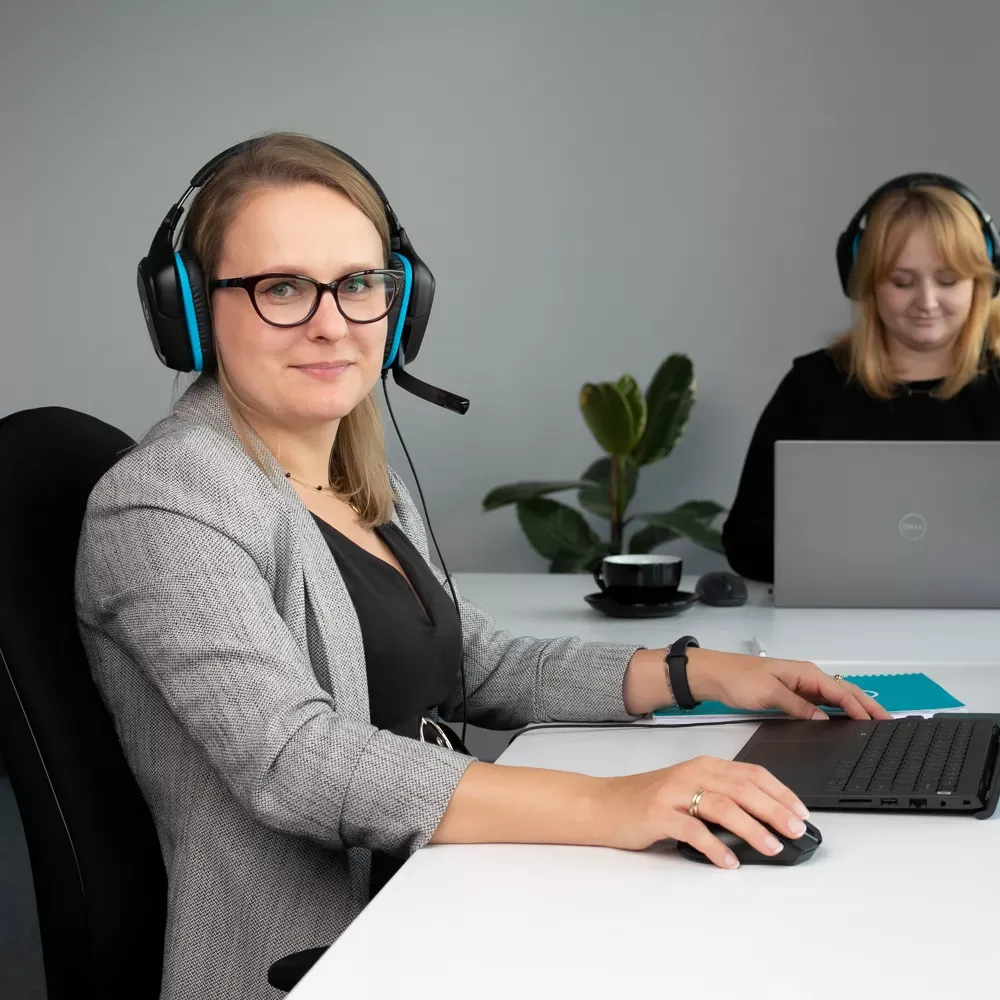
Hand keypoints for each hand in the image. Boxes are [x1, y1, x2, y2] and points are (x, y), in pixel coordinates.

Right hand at [598, 755, 810, 867]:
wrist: (602, 804)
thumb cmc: (646, 800)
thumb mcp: (688, 790)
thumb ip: (720, 798)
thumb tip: (763, 821)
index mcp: (703, 766)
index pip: (751, 773)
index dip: (780, 792)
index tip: (801, 812)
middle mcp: (691, 774)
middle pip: (742, 788)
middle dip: (774, 809)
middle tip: (795, 830)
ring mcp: (673, 793)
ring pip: (722, 805)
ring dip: (752, 828)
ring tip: (771, 846)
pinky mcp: (658, 814)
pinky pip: (692, 830)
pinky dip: (715, 847)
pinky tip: (728, 861)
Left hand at [687, 648, 890, 720]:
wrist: (714, 675)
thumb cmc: (738, 678)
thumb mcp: (769, 693)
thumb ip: (798, 706)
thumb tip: (823, 719)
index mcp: (805, 672)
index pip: (840, 691)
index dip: (860, 707)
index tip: (877, 721)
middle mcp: (806, 676)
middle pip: (844, 691)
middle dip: (867, 706)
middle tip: (889, 722)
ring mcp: (800, 685)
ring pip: (835, 697)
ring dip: (855, 708)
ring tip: (875, 723)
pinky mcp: (792, 694)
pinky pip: (822, 702)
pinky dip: (837, 711)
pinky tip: (844, 721)